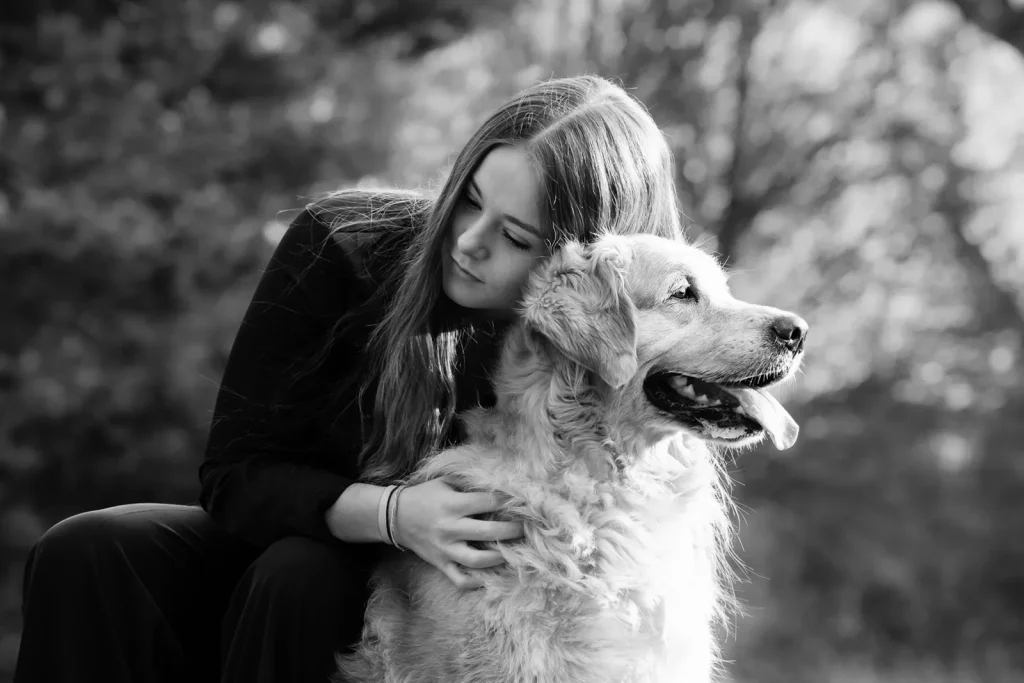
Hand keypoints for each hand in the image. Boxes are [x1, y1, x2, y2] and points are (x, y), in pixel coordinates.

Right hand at [394, 475, 522, 589]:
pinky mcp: (440, 563)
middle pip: (488, 532)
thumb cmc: (424, 495)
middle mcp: (450, 528)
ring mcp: (445, 549)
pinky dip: (476, 582)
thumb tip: (498, 481)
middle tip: (525, 529)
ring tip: (512, 552)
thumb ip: (469, 482)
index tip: (521, 502)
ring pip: (477, 561)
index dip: (506, 501)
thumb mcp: (445, 481)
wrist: (395, 516)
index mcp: (453, 505)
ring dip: (499, 558)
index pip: (487, 502)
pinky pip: (460, 579)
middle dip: (511, 530)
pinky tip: (490, 576)